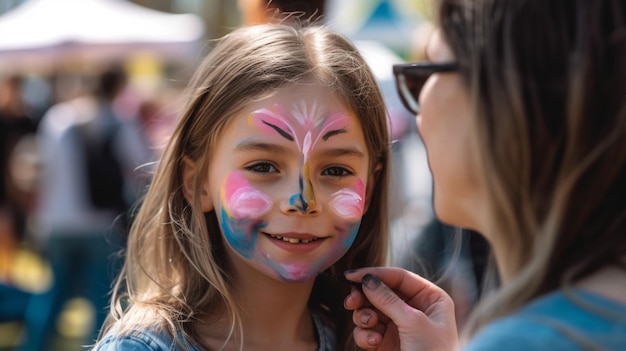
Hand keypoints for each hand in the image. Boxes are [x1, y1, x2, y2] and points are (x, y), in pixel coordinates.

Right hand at [344, 267, 458, 350]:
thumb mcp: (413, 322)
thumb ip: (387, 299)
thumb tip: (367, 280)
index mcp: (431, 299)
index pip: (399, 277)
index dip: (375, 274)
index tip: (351, 276)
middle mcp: (415, 310)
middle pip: (381, 292)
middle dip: (365, 297)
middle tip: (351, 302)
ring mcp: (400, 327)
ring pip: (371, 310)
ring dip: (364, 317)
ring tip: (368, 325)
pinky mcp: (386, 343)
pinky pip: (368, 331)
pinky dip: (365, 335)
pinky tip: (372, 343)